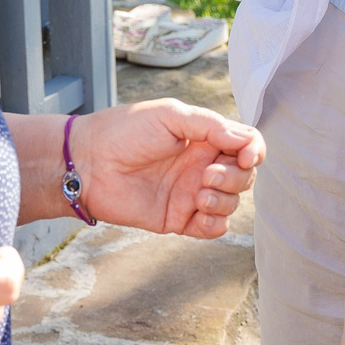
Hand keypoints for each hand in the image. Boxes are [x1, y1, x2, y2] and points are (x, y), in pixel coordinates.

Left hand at [67, 100, 262, 238]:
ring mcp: (191, 194)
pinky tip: (199, 211)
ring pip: (232, 204)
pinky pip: (213, 229)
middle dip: (236, 177)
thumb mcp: (170, 115)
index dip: (255, 151)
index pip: (247, 145)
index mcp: (204, 138)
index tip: (245, 156)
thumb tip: (245, 140)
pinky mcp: (178, 219)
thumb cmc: (124, 131)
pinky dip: (215, 223)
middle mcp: (201, 166)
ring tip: (198, 194)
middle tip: (207, 174)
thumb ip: (211, 125)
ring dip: (224, 200)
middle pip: (244, 176)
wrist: (89, 163)